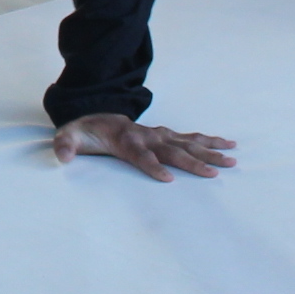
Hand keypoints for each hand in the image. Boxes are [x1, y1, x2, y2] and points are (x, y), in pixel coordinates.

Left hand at [51, 114, 237, 181]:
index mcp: (126, 141)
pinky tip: (228, 146)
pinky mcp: (166, 135)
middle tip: (213, 172)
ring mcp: (159, 134)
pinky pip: (190, 138)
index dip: (152, 166)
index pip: (140, 156)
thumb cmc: (86, 131)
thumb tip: (62, 156)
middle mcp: (147, 137)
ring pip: (188, 143)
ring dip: (210, 151)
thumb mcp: (69, 136)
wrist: (97, 115)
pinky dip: (209, 141)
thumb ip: (65, 145)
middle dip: (192, 162)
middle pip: (172, 150)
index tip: (167, 178)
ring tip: (232, 158)